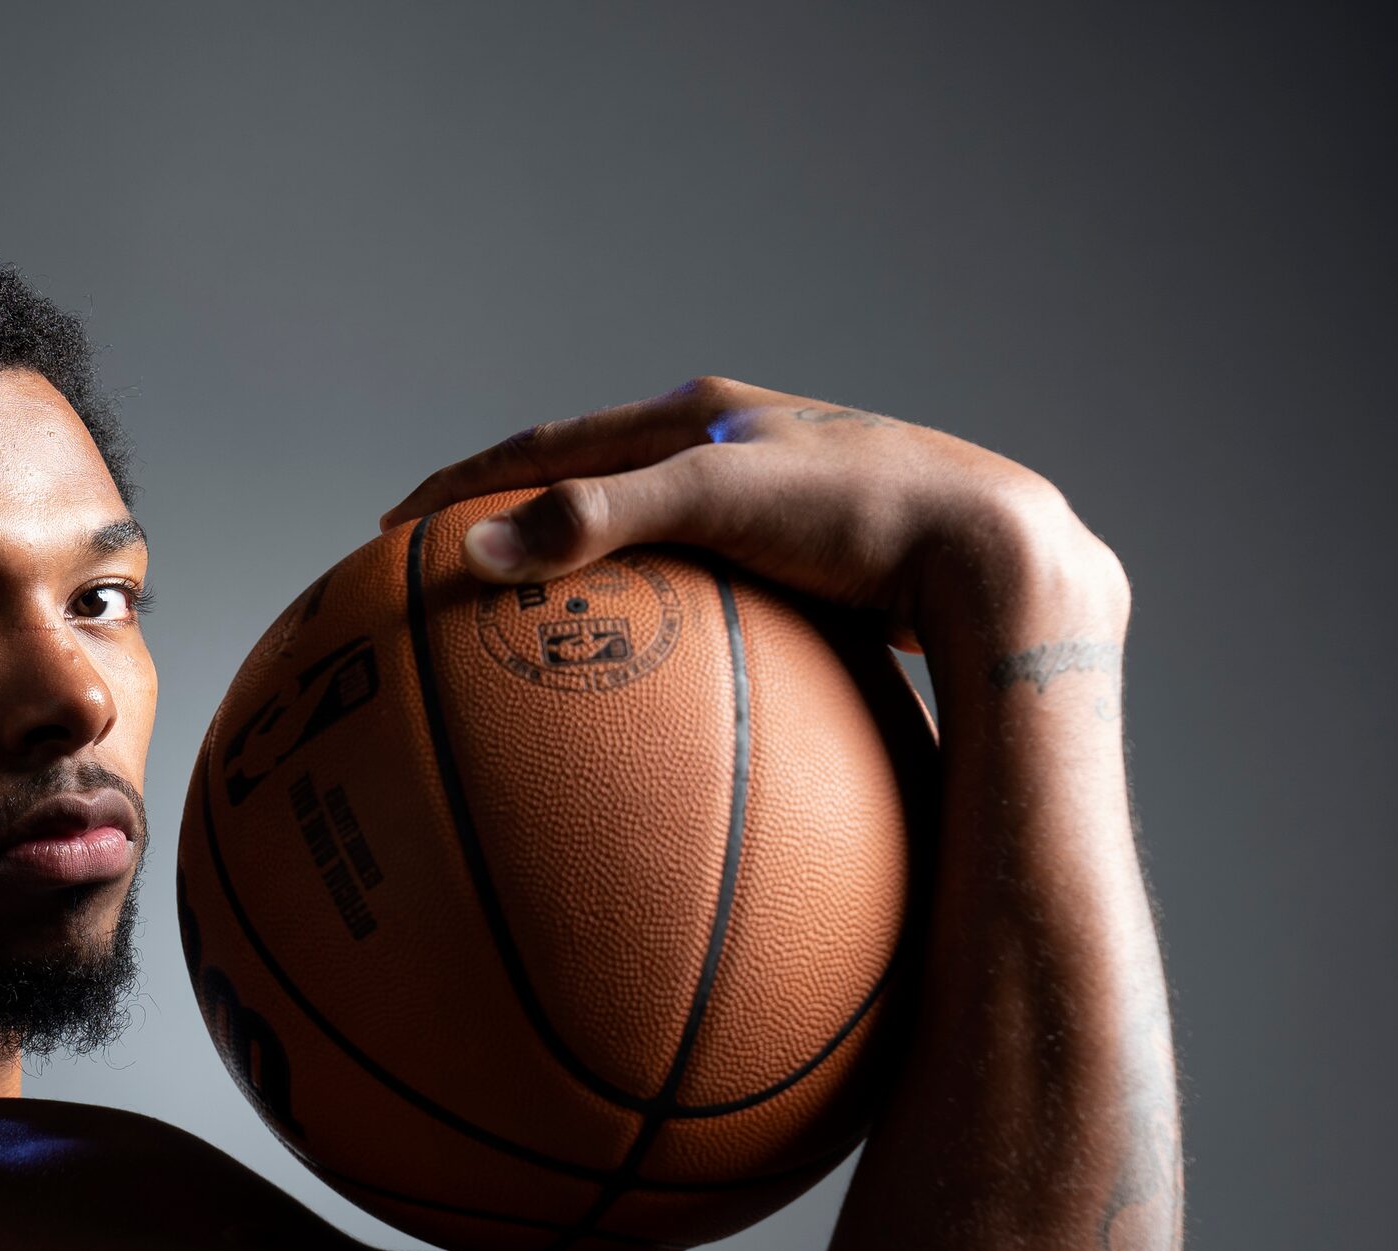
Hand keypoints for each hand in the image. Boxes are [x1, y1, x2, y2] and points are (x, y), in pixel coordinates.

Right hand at [380, 377, 1127, 669]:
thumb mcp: (716, 500)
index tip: (396, 527)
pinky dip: (662, 625)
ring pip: (657, 540)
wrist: (1000, 557)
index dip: (468, 484)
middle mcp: (740, 446)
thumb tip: (478, 553)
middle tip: (452, 569)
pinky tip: (656, 688)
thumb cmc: (865, 515)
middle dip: (520, 521)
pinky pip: (713, 595)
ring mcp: (785, 506)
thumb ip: (596, 521)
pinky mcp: (825, 565)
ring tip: (537, 625)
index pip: (551, 442)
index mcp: (703, 415)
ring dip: (590, 572)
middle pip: (597, 482)